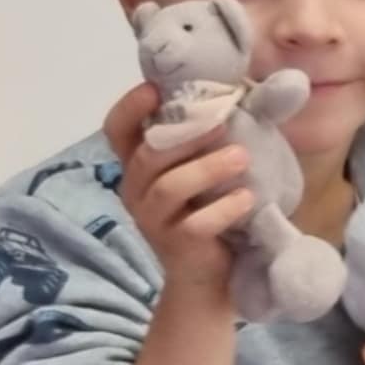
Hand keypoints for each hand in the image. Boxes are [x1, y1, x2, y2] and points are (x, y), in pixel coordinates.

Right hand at [103, 82, 250, 298]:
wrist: (206, 276)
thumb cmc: (205, 211)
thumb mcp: (200, 174)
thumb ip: (204, 142)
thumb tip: (236, 97)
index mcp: (138, 167)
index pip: (117, 131)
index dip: (129, 108)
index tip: (154, 88)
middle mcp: (137, 191)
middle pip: (149, 156)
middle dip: (187, 136)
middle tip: (224, 122)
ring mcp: (154, 220)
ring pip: (169, 187)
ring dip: (207, 169)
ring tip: (241, 157)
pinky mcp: (178, 245)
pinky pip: (197, 223)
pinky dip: (225, 208)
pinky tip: (247, 198)